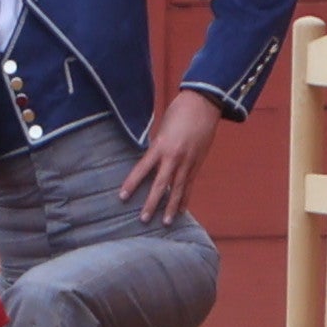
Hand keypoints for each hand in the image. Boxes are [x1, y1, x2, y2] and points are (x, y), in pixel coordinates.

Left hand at [118, 89, 221, 222]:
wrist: (204, 104)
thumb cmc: (179, 111)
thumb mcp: (162, 128)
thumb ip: (157, 146)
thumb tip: (150, 162)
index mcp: (161, 145)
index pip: (142, 169)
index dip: (132, 183)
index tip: (122, 196)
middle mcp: (174, 157)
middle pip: (160, 185)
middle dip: (151, 203)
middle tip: (143, 219)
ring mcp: (188, 162)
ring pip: (177, 189)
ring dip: (170, 207)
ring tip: (165, 222)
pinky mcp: (198, 163)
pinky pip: (189, 185)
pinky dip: (184, 198)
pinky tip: (180, 211)